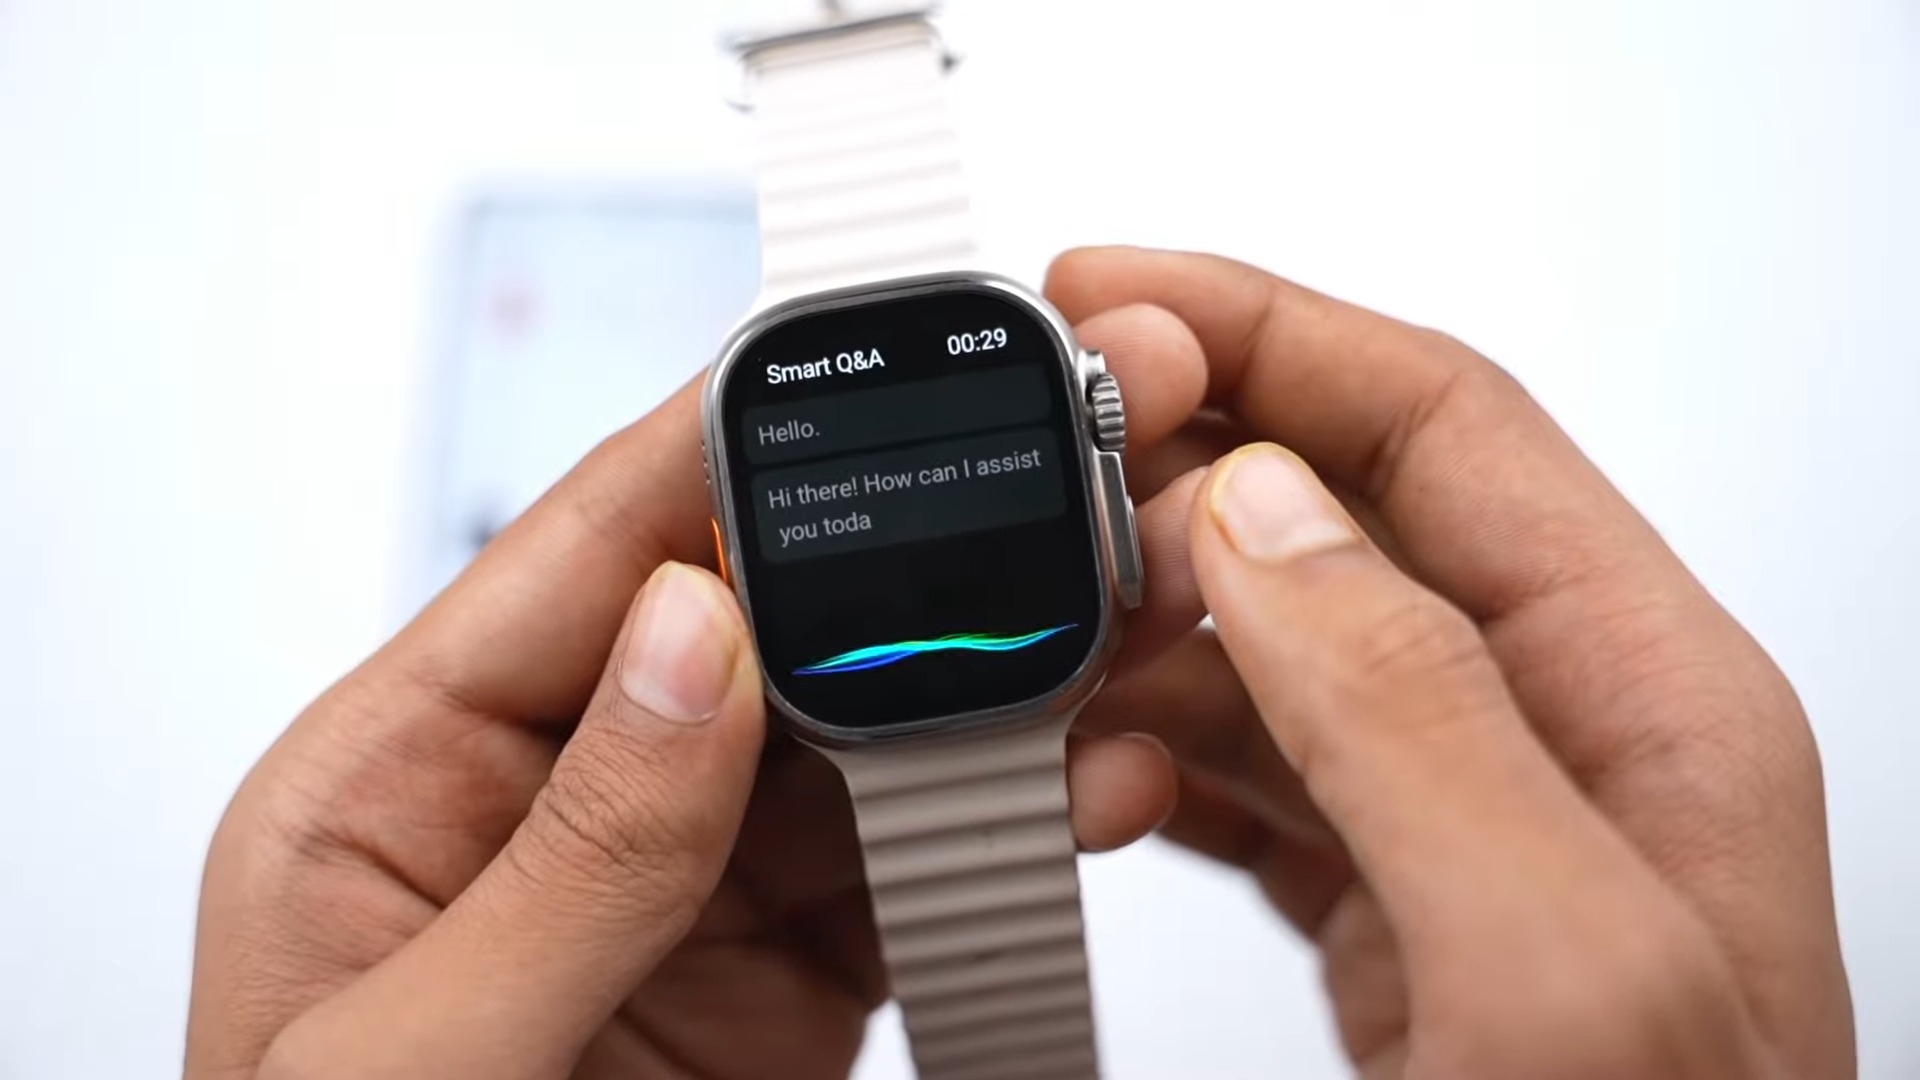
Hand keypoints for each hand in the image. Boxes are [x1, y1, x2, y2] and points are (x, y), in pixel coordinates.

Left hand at [183, 303, 1214, 1079]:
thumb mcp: (415, 1068)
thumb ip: (564, 857)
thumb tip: (694, 630)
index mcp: (401, 778)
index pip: (582, 561)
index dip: (726, 454)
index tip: (867, 374)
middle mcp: (551, 802)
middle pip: (757, 629)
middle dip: (915, 557)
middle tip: (1055, 491)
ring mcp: (681, 884)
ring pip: (863, 736)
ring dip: (998, 679)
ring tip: (1124, 623)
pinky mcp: (784, 968)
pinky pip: (913, 862)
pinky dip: (1016, 816)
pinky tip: (1093, 777)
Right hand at [1049, 248, 1854, 1078]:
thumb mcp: (1554, 977)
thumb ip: (1415, 715)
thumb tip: (1268, 519)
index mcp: (1643, 699)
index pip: (1445, 424)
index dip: (1269, 331)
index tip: (1108, 298)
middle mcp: (1559, 737)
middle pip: (1337, 517)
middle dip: (1163, 483)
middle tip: (1017, 498)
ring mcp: (1469, 824)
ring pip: (1269, 642)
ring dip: (1131, 635)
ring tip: (1023, 674)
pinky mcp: (1394, 909)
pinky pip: (1246, 772)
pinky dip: (1146, 755)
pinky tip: (1084, 786)